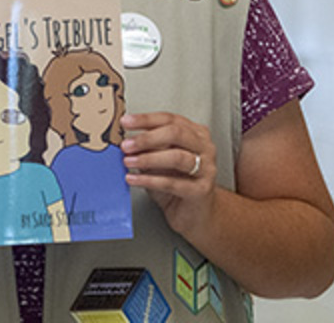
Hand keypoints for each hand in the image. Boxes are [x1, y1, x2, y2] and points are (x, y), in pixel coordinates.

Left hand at [120, 112, 217, 236]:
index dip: (146, 119)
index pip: (170, 119)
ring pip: (176, 157)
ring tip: (128, 162)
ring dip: (148, 159)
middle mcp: (205, 148)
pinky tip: (134, 179)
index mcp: (195, 134)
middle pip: (176, 134)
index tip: (126, 122)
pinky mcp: (201, 190)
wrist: (194, 214)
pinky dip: (149, 180)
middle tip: (126, 145)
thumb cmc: (177, 183)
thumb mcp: (160, 160)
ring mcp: (207, 169)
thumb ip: (148, 147)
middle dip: (147, 138)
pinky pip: (172, 183)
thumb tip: (126, 140)